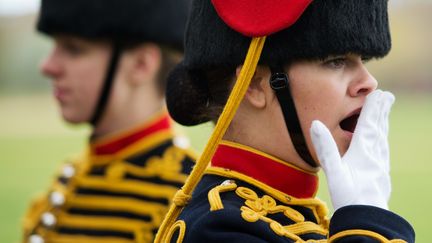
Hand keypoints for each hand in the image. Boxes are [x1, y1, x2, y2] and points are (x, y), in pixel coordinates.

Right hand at [310, 90, 394, 209]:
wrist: (366, 220)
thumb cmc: (348, 196)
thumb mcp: (333, 171)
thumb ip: (325, 147)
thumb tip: (315, 123)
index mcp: (363, 153)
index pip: (368, 125)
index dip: (372, 108)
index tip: (379, 93)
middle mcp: (375, 157)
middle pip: (379, 130)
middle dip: (382, 112)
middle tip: (388, 96)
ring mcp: (379, 167)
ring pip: (382, 141)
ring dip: (383, 125)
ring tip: (384, 115)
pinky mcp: (380, 177)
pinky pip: (383, 153)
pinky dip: (382, 142)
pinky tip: (381, 146)